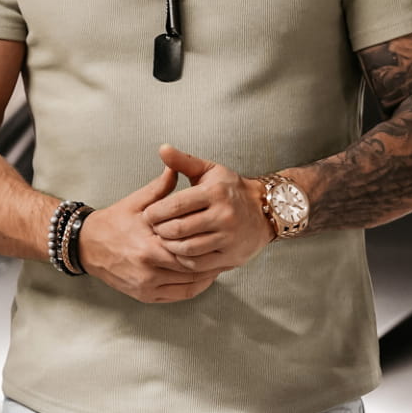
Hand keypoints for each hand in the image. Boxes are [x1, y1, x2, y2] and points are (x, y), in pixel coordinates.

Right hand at [77, 167, 221, 303]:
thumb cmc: (112, 222)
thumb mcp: (136, 203)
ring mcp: (146, 286)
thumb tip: (176, 167)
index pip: (188, 249)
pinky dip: (193, 288)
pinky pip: (177, 296)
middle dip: (210, 262)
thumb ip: (160, 188)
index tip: (220, 235)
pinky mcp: (144, 295)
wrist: (86, 246)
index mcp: (148, 246)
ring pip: (187, 285)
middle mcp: (148, 270)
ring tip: (218, 264)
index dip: (207, 244)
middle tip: (226, 252)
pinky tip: (202, 278)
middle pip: (191, 269)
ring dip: (205, 277)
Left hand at [143, 144, 270, 270]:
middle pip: (178, 229)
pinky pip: (198, 264)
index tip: (148, 214)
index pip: (176, 204)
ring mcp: (228, 238)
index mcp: (215, 192)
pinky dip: (183, 260)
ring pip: (187, 249)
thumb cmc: (230, 190)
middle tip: (153, 229)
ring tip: (164, 240)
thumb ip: (183, 161)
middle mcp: (224, 215)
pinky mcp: (230, 256)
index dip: (156, 212)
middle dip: (159, 230)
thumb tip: (162, 149)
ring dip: (169, 247)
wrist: (263, 211)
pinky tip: (178, 252)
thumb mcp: (210, 171)